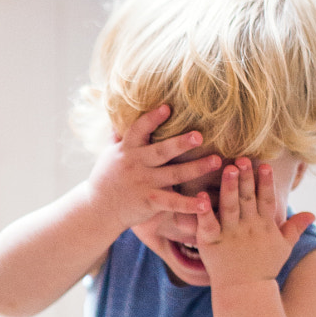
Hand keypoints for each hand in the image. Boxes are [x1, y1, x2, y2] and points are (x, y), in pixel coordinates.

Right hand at [86, 104, 221, 237]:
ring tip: (216, 161)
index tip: (167, 107)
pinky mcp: (150, 202)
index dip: (152, 119)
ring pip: (174, 174)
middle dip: (180, 143)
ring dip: (197, 168)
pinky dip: (189, 205)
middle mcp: (135, 164)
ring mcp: (144, 183)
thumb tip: (119, 114)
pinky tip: (205, 203)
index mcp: (127, 149)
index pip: (138, 130)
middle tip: (200, 136)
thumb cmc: (107, 178)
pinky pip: (173, 203)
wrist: (98, 209)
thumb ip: (119, 136)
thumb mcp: (109, 154)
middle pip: (161, 151)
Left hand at [191, 158, 313, 288]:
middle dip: (247, 179)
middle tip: (243, 158)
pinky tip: (199, 196)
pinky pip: (207, 224)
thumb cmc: (263, 267)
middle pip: (248, 199)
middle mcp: (248, 227)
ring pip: (230, 207)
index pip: (266, 200)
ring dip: (229, 188)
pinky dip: (203, 211)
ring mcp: (230, 234)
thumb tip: (312, 213)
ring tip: (228, 169)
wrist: (245, 292)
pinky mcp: (211, 242)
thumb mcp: (283, 247)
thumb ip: (295, 228)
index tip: (265, 165)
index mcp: (264, 226)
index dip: (266, 183)